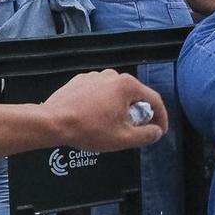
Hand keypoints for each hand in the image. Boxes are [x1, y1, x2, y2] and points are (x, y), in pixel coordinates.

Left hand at [42, 70, 166, 150]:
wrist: (53, 122)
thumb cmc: (90, 130)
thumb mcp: (123, 138)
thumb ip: (146, 135)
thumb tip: (157, 131)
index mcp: (127, 86)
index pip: (154, 100)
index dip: (161, 118)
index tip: (160, 132)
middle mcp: (113, 75)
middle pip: (135, 95)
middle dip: (139, 114)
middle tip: (136, 131)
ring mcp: (95, 76)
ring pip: (116, 93)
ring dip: (120, 108)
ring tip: (112, 125)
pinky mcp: (80, 80)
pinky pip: (99, 92)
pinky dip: (103, 103)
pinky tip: (95, 117)